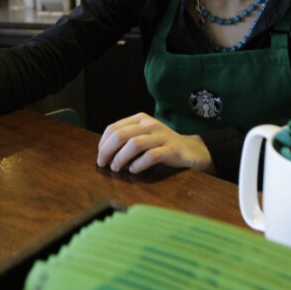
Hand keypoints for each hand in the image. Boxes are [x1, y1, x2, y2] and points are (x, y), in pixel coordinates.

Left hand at [97, 112, 213, 173]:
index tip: (100, 156)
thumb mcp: (142, 137)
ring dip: (121, 158)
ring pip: (134, 144)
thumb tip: (103, 153)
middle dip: (107, 151)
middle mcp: (150, 124)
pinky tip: (134, 170)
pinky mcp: (171, 149)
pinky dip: (138, 164)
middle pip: (121, 135)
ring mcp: (162, 136)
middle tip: (103, 164)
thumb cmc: (160, 145)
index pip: (113, 128)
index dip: (103, 143)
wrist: (190, 149)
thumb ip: (126, 140)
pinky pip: (151, 156)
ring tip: (116, 168)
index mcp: (140, 119)